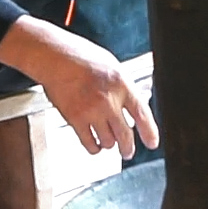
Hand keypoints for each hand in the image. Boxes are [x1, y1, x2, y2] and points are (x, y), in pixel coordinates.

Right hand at [0, 17, 157, 158]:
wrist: (56, 58)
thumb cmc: (82, 57)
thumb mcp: (113, 67)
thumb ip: (124, 87)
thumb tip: (137, 102)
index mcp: (122, 85)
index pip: (143, 114)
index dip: (150, 132)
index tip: (151, 142)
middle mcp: (109, 100)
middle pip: (125, 135)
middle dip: (128, 148)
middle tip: (127, 151)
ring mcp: (92, 111)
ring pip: (108, 142)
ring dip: (109, 144)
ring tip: (107, 141)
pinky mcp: (75, 119)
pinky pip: (89, 143)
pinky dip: (93, 147)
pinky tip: (94, 144)